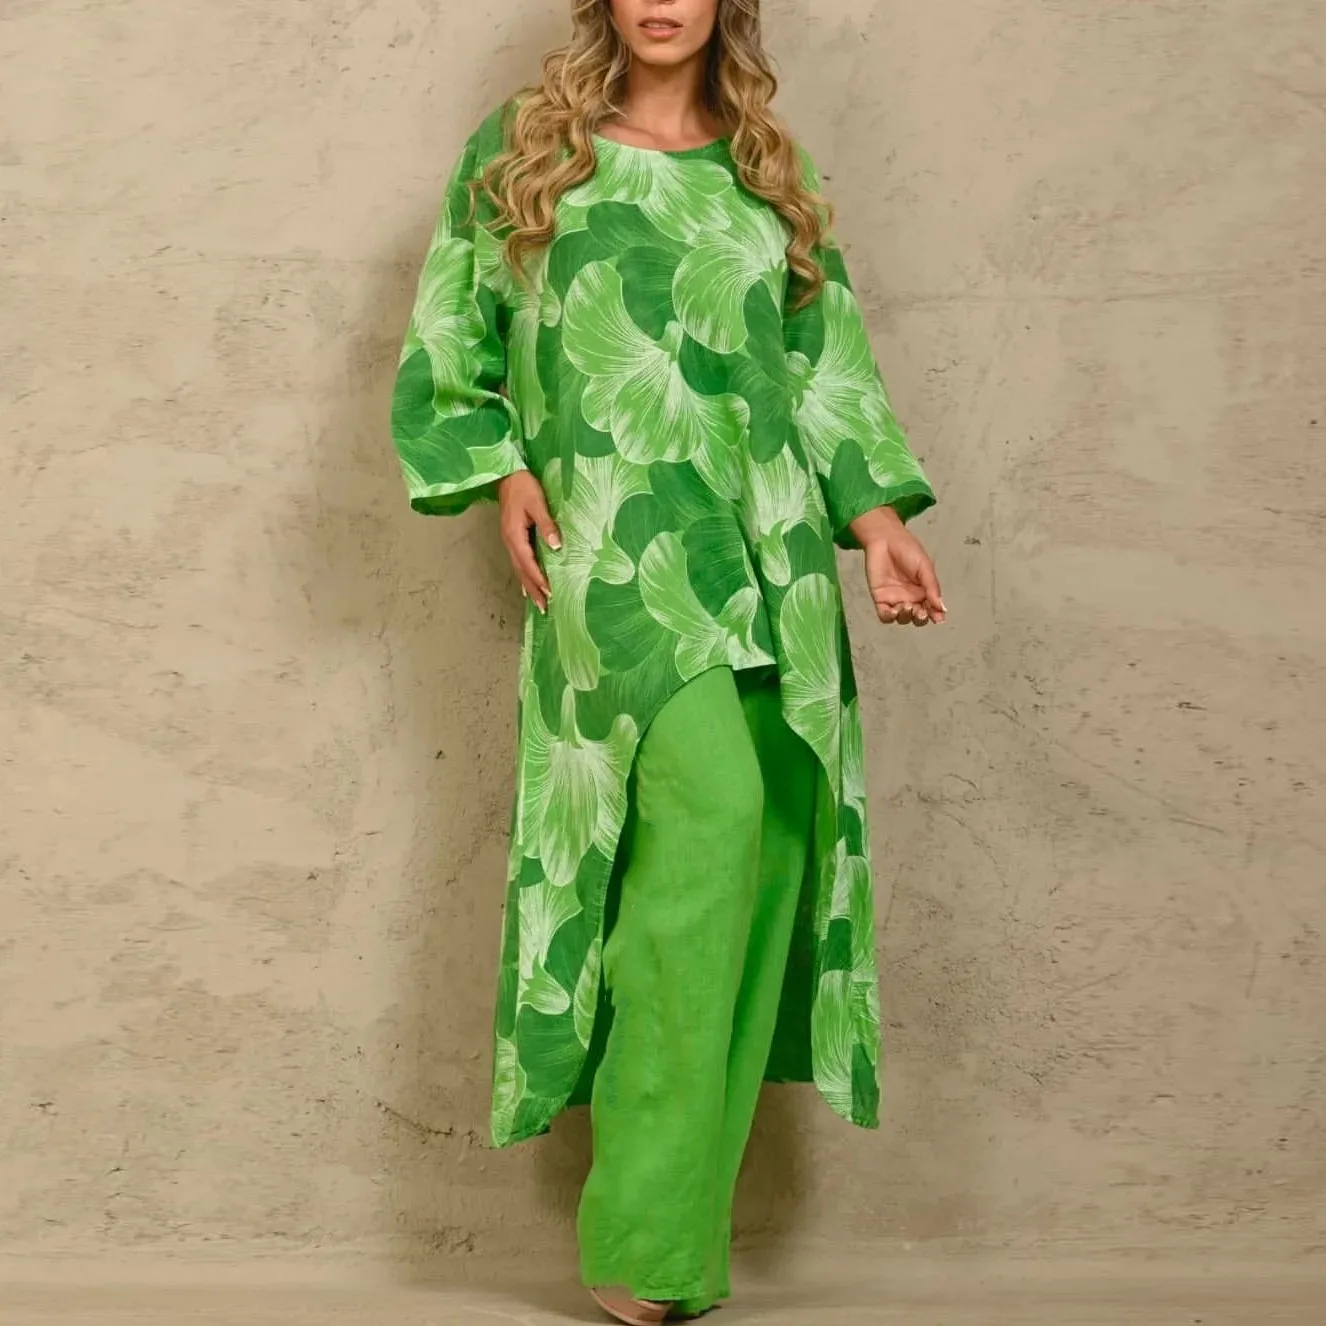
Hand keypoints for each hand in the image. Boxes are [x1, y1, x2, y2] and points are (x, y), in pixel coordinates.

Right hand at [497, 471, 560, 612]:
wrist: (507, 473)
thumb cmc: (523, 486)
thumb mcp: (537, 502)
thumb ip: (546, 524)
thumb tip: (556, 546)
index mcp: (514, 535)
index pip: (528, 563)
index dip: (539, 579)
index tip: (550, 592)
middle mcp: (510, 541)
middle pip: (521, 571)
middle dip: (533, 590)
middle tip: (544, 608)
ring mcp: (509, 540)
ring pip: (519, 569)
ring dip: (528, 586)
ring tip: (538, 603)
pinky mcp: (512, 537)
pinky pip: (518, 562)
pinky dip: (524, 575)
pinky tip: (527, 585)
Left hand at [848, 506, 945, 626]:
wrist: (885, 540)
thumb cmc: (908, 550)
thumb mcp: (925, 567)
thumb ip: (932, 587)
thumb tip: (942, 608)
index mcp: (924, 591)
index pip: (932, 609)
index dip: (935, 615)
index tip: (938, 618)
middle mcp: (911, 598)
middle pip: (917, 617)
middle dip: (920, 618)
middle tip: (920, 612)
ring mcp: (895, 599)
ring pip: (902, 618)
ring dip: (906, 617)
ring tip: (906, 606)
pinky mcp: (880, 599)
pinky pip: (885, 615)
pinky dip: (889, 617)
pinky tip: (893, 610)